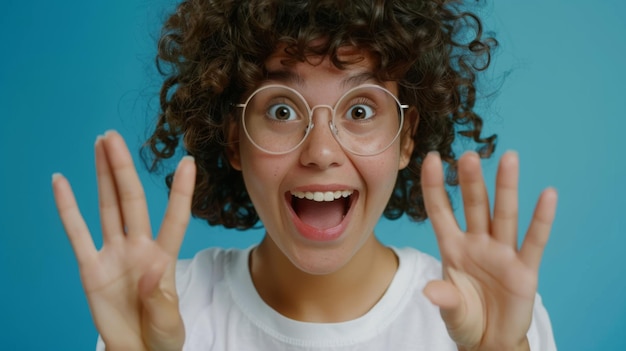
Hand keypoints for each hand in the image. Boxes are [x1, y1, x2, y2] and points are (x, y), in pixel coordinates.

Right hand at [52, 131, 195, 350]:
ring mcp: (112, 255)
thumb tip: (151, 273)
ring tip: (100, 143)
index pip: (175, 219)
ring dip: (102, 176)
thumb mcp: (168, 325)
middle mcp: (138, 249)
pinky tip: (60, 182)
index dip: (181, 192)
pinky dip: (67, 209)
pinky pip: (76, 234)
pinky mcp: (90, 268)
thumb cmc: (159, 336)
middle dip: (123, 169)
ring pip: (106, 207)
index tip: (189, 162)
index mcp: (163, 259)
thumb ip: (162, 302)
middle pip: (131, 200)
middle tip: (115, 137)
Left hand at [421, 151, 556, 350]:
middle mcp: (477, 244)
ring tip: (509, 157)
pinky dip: (542, 219)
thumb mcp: (451, 309)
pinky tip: (548, 195)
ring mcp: (502, 254)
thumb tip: (431, 291)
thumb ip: (444, 298)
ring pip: (504, 214)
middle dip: (471, 181)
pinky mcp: (525, 269)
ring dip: (506, 187)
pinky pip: (534, 241)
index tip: (430, 159)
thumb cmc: (466, 318)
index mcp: (453, 248)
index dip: (434, 186)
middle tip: (468, 155)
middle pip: (475, 206)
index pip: (441, 211)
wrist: (490, 341)